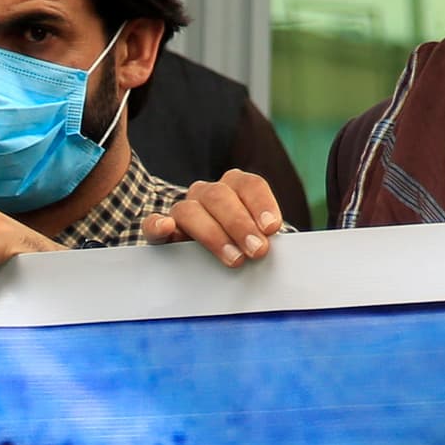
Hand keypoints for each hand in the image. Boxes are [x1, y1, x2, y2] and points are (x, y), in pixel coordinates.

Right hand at [139, 169, 285, 265]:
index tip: (272, 228)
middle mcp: (207, 193)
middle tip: (258, 250)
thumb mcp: (261, 239)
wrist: (212, 258)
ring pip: (191, 210)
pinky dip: (158, 225)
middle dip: (241, 224)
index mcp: (235, 187)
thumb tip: (291, 251)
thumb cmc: (245, 249)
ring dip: (213, 234)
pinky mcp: (161, 231)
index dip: (261, 203)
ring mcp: (183, 210)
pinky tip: (167, 229)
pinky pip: (153, 223)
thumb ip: (268, 238)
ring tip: (234, 259)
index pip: (249, 185)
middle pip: (220, 196)